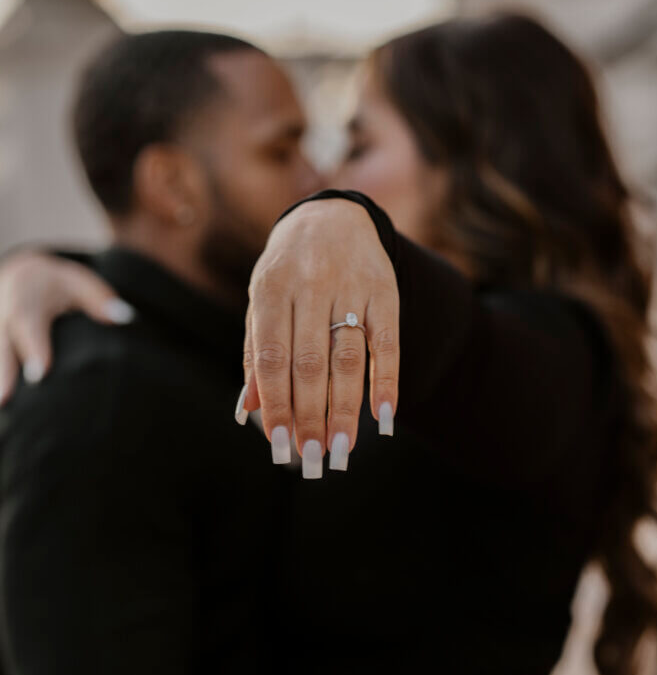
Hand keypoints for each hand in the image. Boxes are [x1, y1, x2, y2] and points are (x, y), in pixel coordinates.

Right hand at [0, 251, 133, 401]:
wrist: (21, 278)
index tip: (40, 372)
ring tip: (0, 406)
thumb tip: (125, 317)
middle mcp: (4, 314)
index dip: (33, 346)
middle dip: (4, 370)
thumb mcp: (78, 283)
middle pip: (2, 343)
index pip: (28, 321)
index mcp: (27, 297)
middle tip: (6, 397)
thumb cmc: (58, 287)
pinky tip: (3, 407)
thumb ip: (99, 299)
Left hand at [240, 199, 398, 474]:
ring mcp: (352, 288)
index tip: (279, 445)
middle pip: (311, 364)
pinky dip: (387, 381)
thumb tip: (249, 411)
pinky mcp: (386, 292)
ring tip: (343, 448)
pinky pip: (388, 343)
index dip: (276, 404)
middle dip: (311, 416)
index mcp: (271, 288)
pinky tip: (384, 417)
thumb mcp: (262, 300)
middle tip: (312, 457)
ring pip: (348, 359)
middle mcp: (311, 285)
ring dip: (346, 409)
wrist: (333, 216)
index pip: (271, 358)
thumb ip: (255, 352)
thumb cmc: (287, 270)